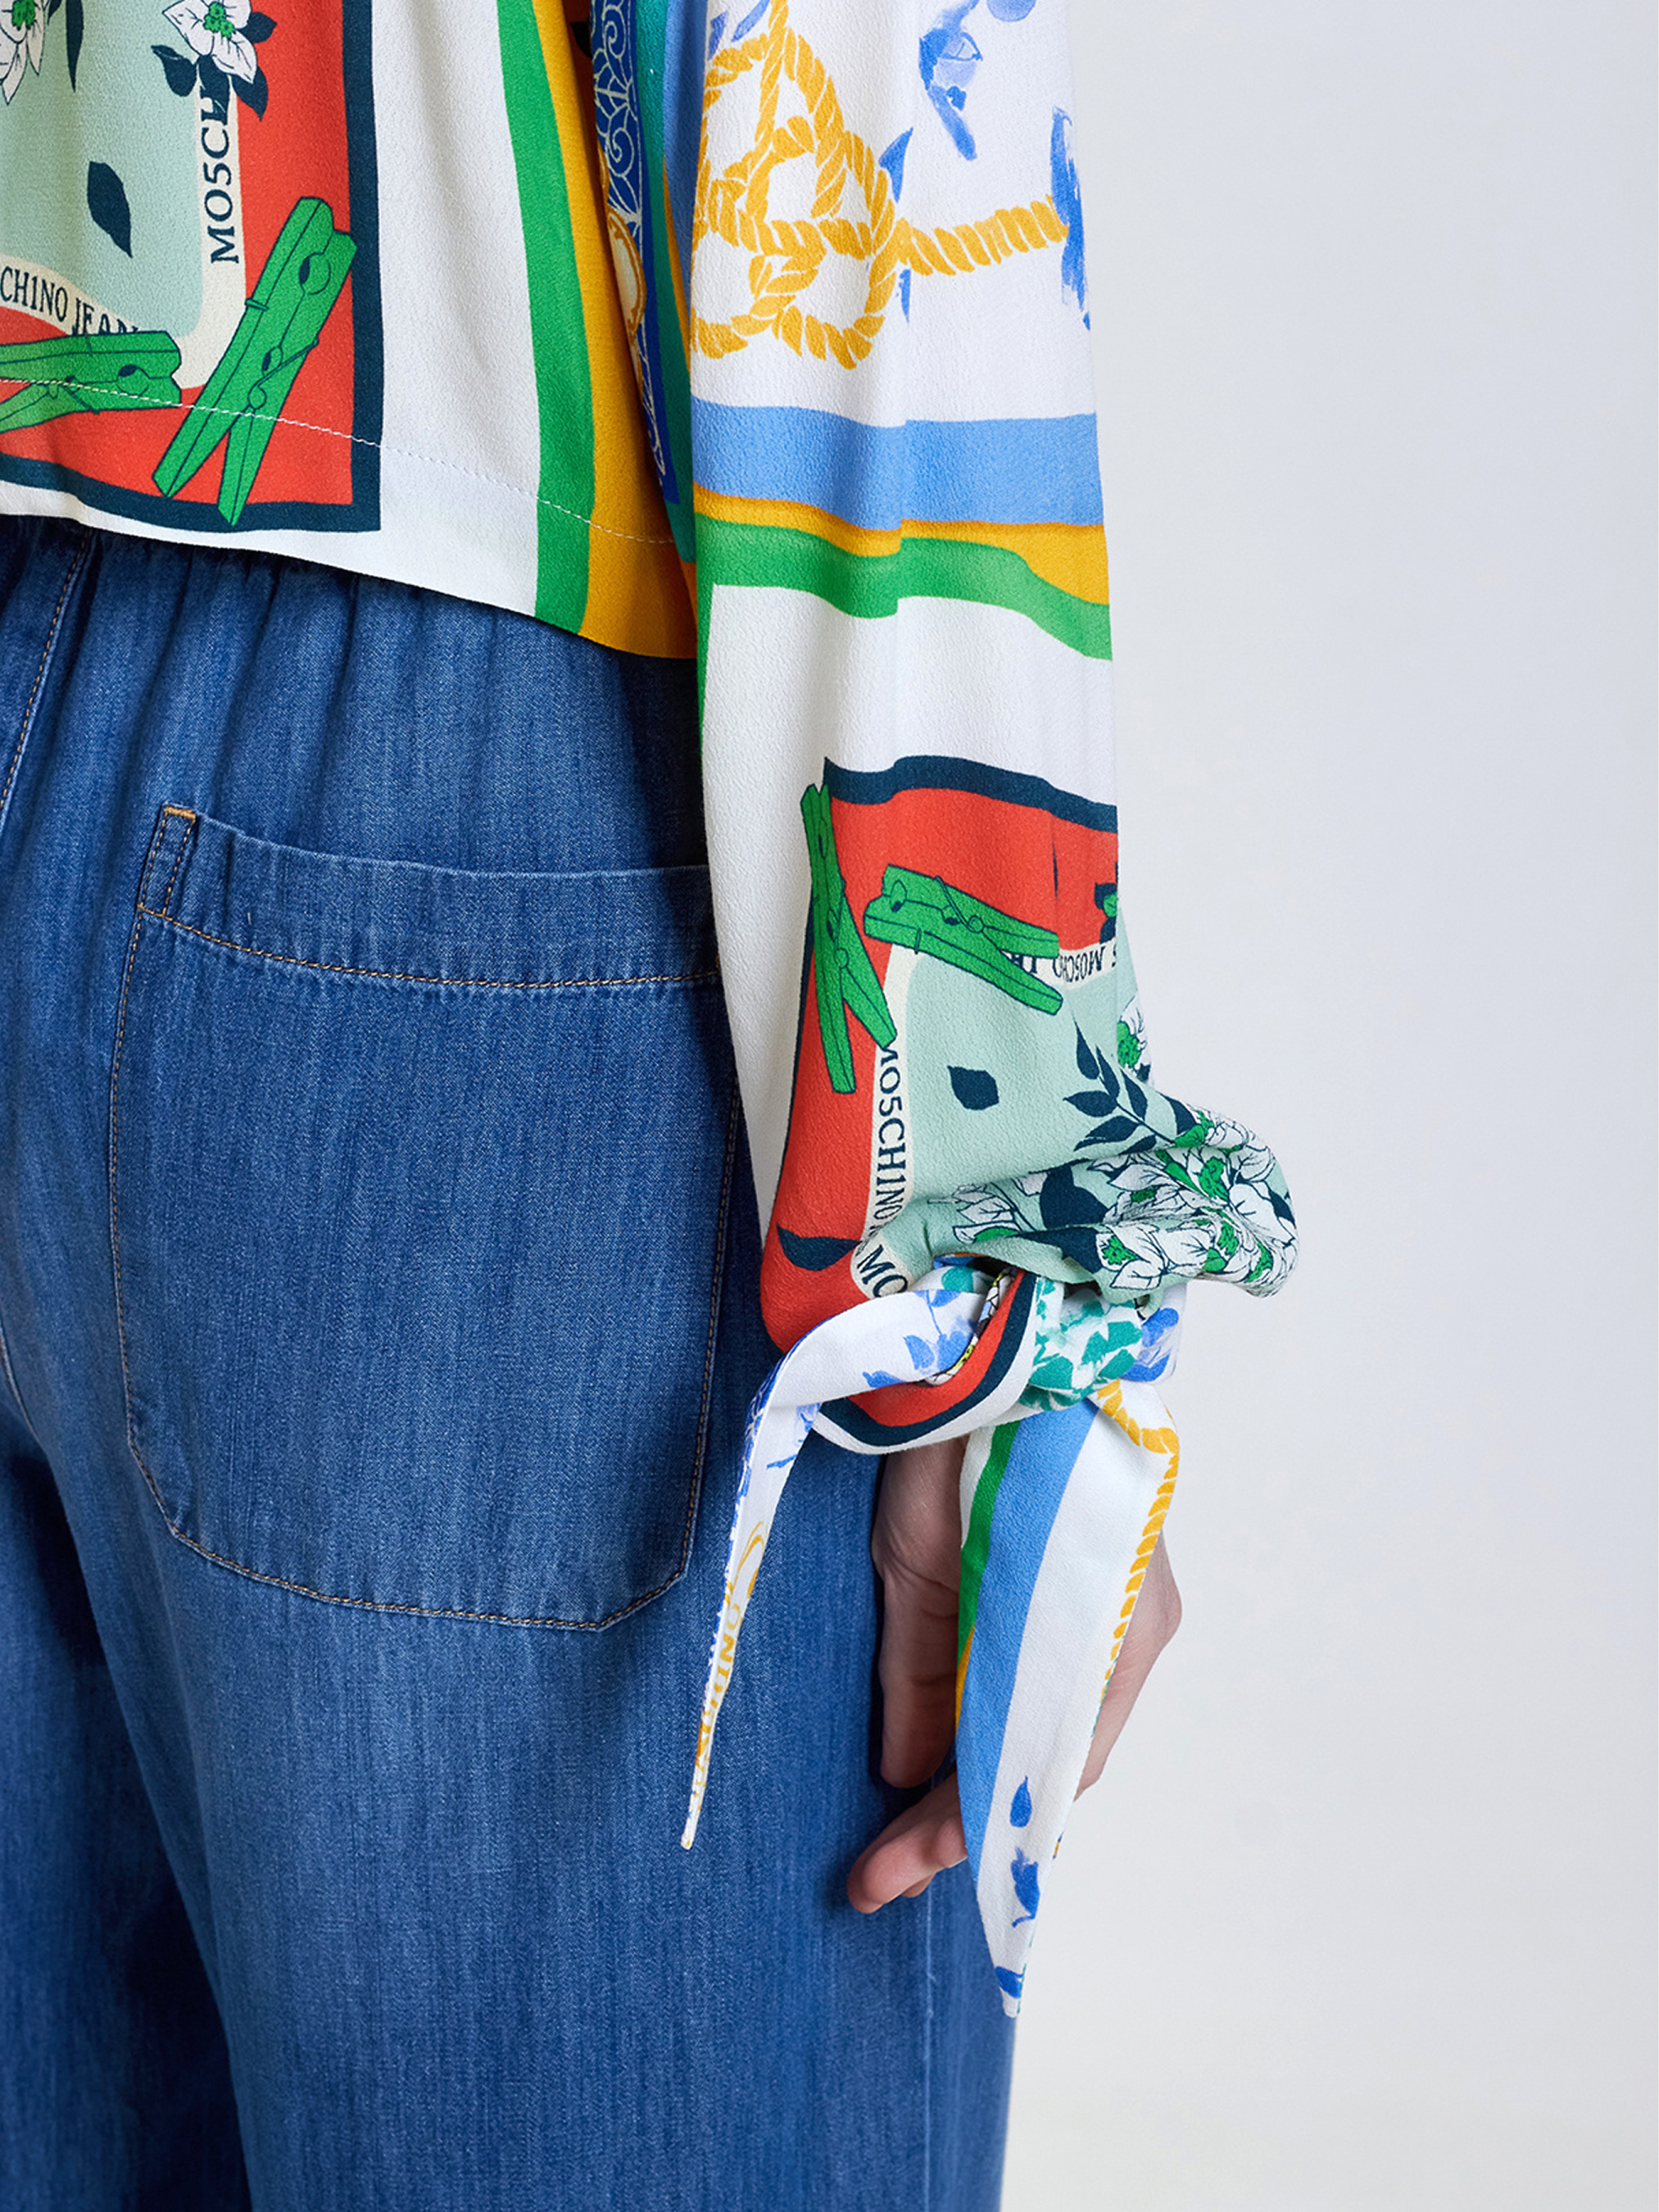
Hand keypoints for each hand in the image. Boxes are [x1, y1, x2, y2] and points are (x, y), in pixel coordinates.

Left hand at [846, 1434, 1180, 1912]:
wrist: (1008, 1330)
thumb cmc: (963, 1436)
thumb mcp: (918, 1562)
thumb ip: (919, 1670)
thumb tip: (903, 1774)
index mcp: (1105, 1631)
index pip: (1032, 1771)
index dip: (955, 1833)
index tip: (882, 1875)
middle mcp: (1132, 1629)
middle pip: (1049, 1759)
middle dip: (966, 1819)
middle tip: (880, 1872)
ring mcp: (1124, 1604)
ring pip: (1051, 1726)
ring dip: (983, 1777)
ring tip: (903, 1834)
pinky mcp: (1100, 1581)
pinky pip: (1054, 1683)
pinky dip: (1000, 1722)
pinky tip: (948, 1753)